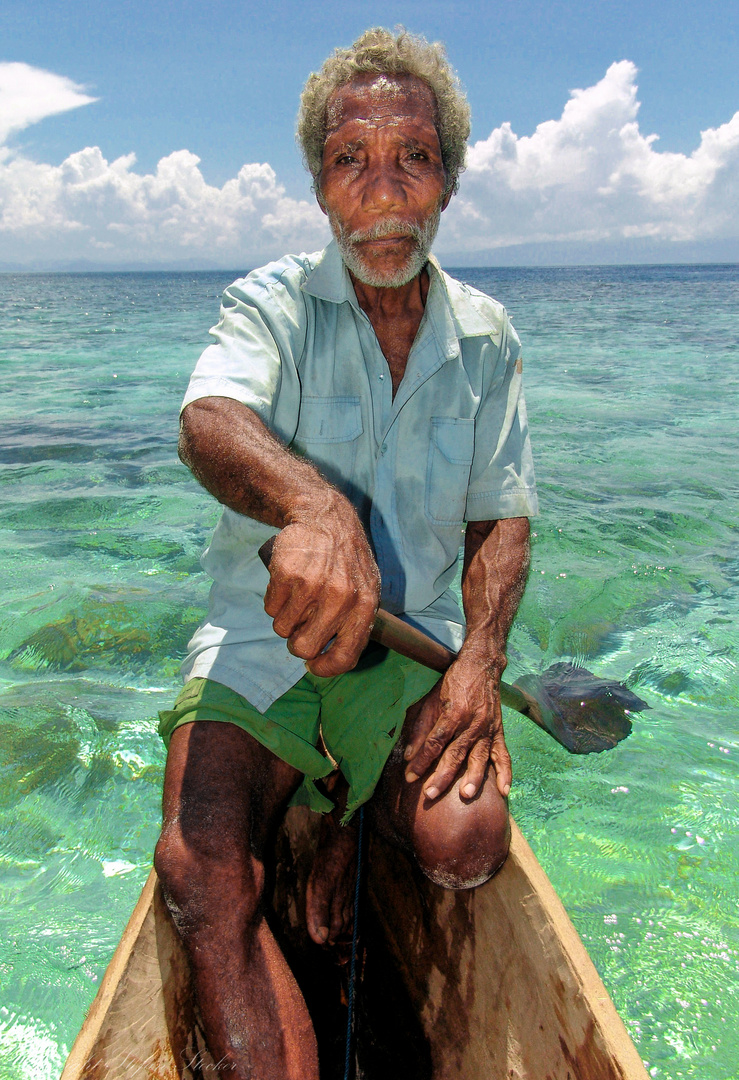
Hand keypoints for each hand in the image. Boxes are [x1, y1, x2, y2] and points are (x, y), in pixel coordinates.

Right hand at [263, 501, 379, 676]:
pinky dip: (274, 599)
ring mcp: (312, 585)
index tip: (313, 666)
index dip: (325, 668)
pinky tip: (288, 582)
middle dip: (297, 642)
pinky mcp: (286, 573)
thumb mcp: (365, 589)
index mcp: (364, 606)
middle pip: (304, 648)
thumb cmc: (346, 561)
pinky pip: (270, 608)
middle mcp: (340, 598)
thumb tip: (332, 660)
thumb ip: (355, 624)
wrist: (326, 517)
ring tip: (297, 596)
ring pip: (282, 629)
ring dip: (285, 618)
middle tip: (300, 626)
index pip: (344, 656)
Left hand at [403, 653, 511, 799]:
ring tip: (466, 794)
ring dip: (473, 777)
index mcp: (452, 713)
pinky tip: (504, 790)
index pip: (434, 742)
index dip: (421, 761)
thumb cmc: (453, 683)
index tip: (410, 776)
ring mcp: (487, 728)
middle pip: (455, 754)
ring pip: (479, 757)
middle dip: (442, 776)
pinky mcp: (498, 731)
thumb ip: (420, 729)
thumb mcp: (431, 700)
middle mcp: (471, 723)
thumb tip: (409, 755)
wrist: (482, 666)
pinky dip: (505, 773)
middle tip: (430, 795)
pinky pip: (503, 755)